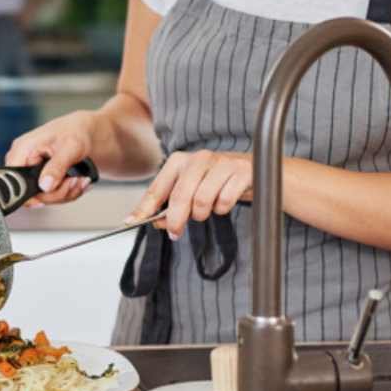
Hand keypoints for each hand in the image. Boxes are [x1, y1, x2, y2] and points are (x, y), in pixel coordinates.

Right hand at [5, 111, 97, 205]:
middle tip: (74, 180)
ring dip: (66, 193)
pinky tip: (77, 181)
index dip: (30, 192)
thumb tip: (45, 186)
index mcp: (22, 149)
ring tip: (79, 179)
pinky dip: (67, 193)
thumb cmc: (77, 131)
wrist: (88, 133)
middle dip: (57, 192)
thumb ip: (57, 167)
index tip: (51, 190)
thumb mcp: (70, 147)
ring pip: (44, 199)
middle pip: (31, 195)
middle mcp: (24, 162)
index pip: (13, 180)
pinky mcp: (43, 181)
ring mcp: (32, 173)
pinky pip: (51, 197)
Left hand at [127, 150, 252, 238]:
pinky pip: (224, 201)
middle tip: (175, 233)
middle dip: (176, 219)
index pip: (157, 188)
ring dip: (202, 213)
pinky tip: (225, 202)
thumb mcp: (193, 188)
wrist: (258, 168)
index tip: (131, 222)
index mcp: (181, 160)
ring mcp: (221, 163)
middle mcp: (199, 158)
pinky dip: (222, 209)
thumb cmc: (220, 180)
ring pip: (202, 200)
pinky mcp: (241, 172)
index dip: (144, 208)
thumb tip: (156, 221)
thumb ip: (172, 203)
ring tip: (208, 210)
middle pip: (179, 196)